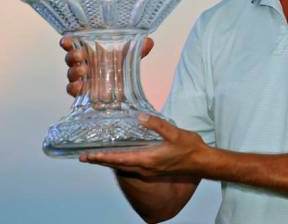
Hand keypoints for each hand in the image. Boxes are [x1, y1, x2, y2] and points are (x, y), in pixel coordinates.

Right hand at [60, 36, 153, 96]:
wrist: (123, 90)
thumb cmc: (120, 66)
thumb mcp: (129, 56)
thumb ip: (138, 49)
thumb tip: (148, 42)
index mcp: (89, 51)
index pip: (74, 44)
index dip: (69, 41)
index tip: (67, 40)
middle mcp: (82, 63)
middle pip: (70, 58)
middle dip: (73, 56)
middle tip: (81, 55)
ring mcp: (81, 78)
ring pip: (71, 74)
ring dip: (74, 71)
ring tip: (84, 70)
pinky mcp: (83, 93)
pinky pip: (72, 90)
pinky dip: (74, 88)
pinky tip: (80, 87)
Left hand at [80, 113, 210, 176]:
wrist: (203, 162)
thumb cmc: (190, 149)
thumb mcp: (174, 133)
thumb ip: (157, 124)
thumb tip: (140, 116)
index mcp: (147, 160)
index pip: (118, 159)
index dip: (101, 158)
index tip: (87, 156)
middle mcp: (146, 168)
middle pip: (117, 165)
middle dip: (101, 161)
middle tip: (85, 157)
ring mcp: (150, 170)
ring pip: (124, 167)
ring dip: (110, 162)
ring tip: (98, 157)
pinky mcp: (154, 169)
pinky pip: (133, 166)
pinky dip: (122, 162)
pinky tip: (122, 156)